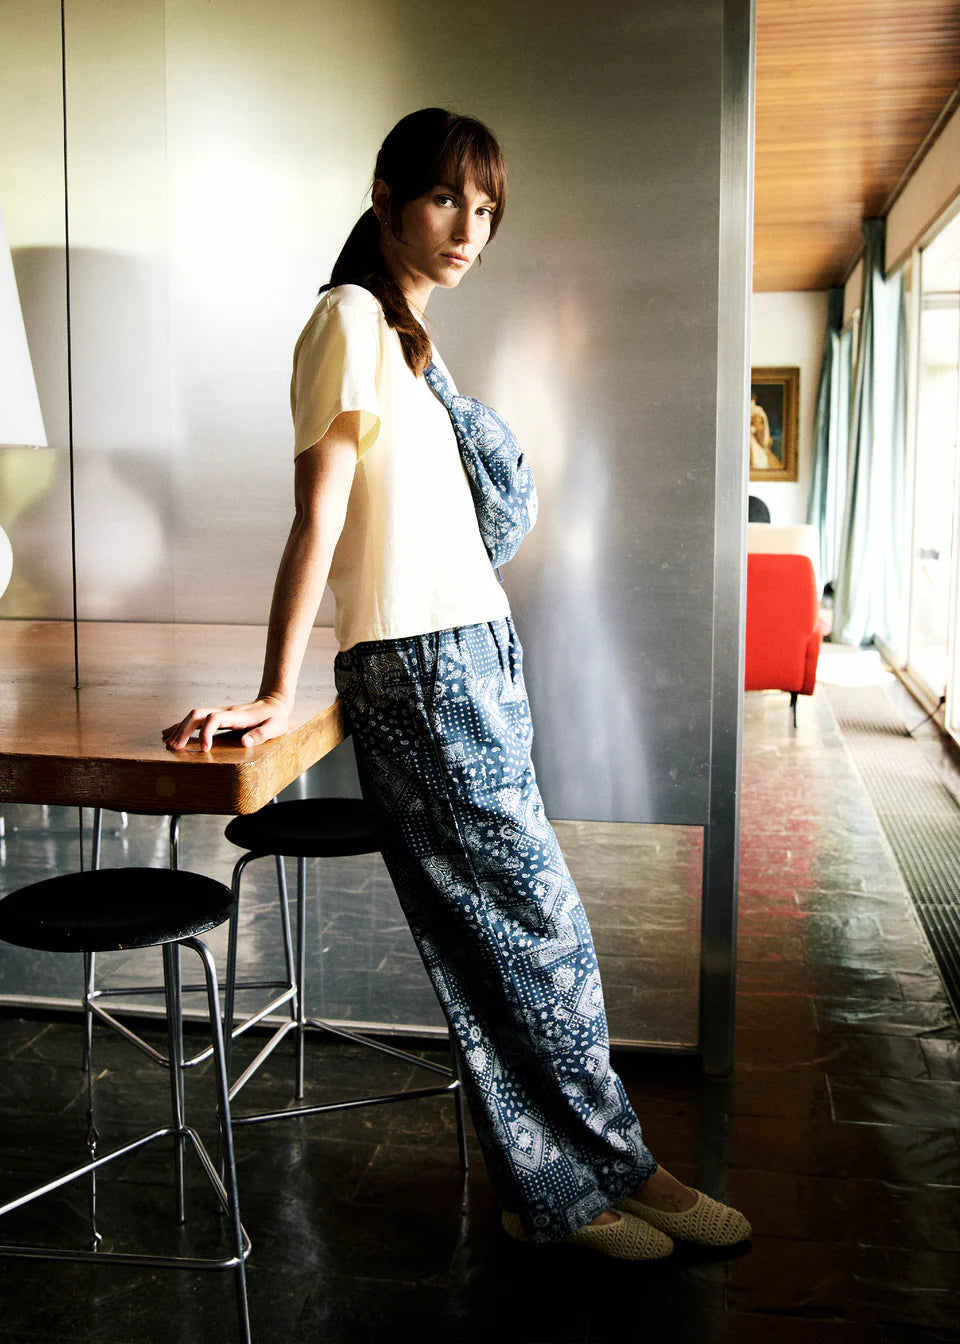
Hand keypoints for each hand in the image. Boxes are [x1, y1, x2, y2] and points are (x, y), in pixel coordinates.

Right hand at [161, 694, 290, 751]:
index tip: (205, 750)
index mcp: (237, 716)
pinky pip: (196, 719)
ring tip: (169, 743)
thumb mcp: (275, 727)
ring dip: (180, 728)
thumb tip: (244, 742)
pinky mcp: (218, 716)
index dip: (206, 733)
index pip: (214, 719)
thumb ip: (261, 734)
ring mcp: (220, 712)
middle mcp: (225, 712)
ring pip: (194, 716)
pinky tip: (171, 733)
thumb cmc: (275, 717)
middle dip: (184, 730)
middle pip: (197, 714)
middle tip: (175, 748)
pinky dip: (182, 725)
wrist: (274, 702)